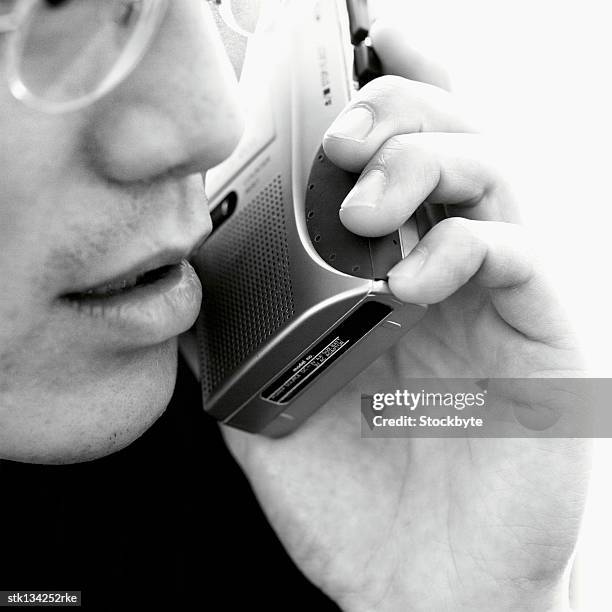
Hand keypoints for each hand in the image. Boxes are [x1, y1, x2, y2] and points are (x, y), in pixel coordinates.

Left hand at [221, 21, 590, 611]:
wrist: (424, 581)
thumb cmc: (355, 499)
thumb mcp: (270, 407)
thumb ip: (235, 340)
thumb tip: (193, 281)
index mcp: (381, 276)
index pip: (391, 155)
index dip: (382, 94)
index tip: (351, 45)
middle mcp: (442, 269)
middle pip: (445, 136)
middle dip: (396, 111)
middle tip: (345, 138)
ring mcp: (494, 293)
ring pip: (489, 169)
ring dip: (427, 159)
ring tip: (369, 203)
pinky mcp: (541, 328)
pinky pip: (514, 250)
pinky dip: (463, 245)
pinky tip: (414, 278)